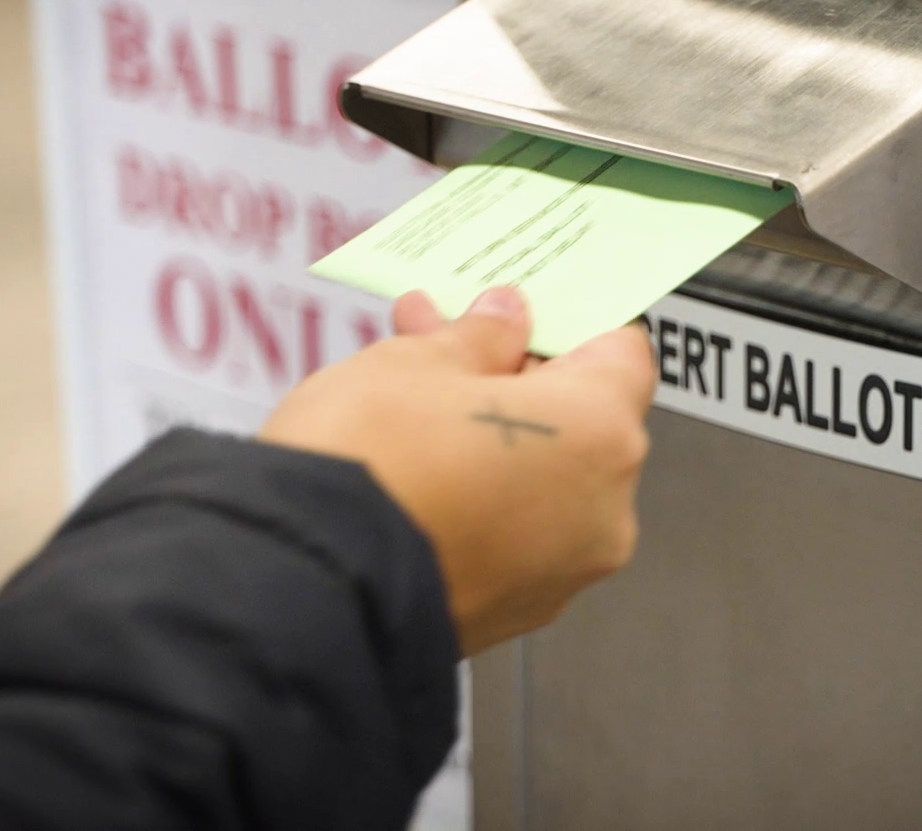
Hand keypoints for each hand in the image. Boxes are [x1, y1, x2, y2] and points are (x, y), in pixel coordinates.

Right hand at [258, 287, 655, 655]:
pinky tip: (422, 467)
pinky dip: (482, 497)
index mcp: (601, 434)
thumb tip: (504, 321)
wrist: (302, 589)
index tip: (520, 309)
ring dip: (493, 435)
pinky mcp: (515, 611)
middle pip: (580, 420)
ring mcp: (562, 571)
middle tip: (446, 341)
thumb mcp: (414, 363)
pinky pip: (515, 533)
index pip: (619, 352)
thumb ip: (477, 337)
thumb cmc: (366, 469)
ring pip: (544, 478)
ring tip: (415, 402)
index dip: (565, 321)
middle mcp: (603, 511)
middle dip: (513, 375)